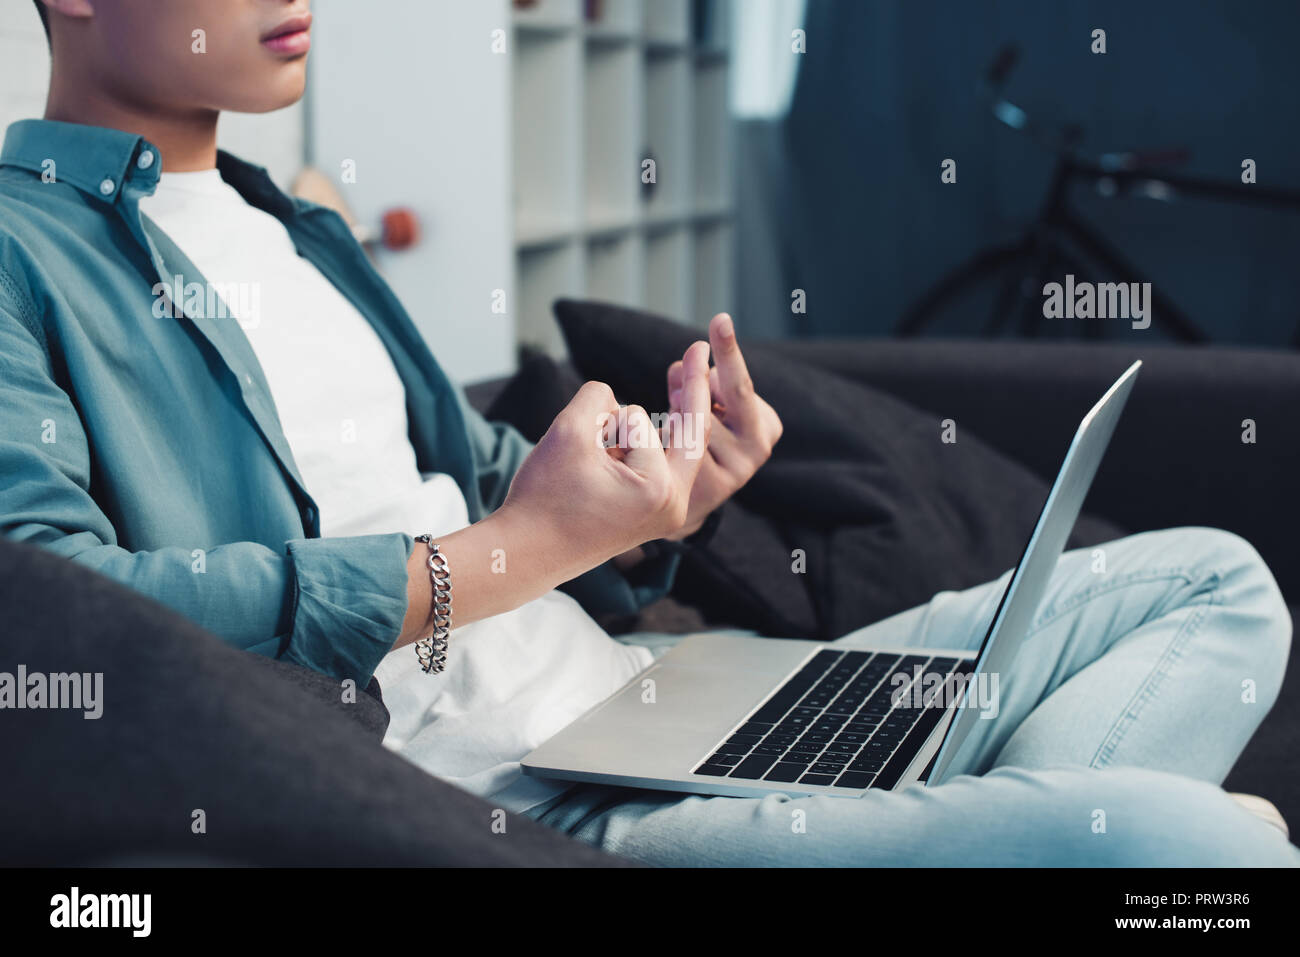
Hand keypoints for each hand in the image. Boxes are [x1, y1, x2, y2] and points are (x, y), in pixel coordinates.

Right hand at [499, 342, 713, 574]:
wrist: (526, 553)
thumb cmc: (544, 495)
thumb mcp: (568, 431)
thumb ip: (598, 395)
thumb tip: (615, 397)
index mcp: (660, 489)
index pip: (636, 417)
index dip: (599, 424)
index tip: (581, 457)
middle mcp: (675, 505)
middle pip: (686, 430)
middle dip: (690, 394)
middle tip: (699, 348)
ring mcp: (669, 513)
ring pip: (667, 444)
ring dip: (637, 434)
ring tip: (604, 453)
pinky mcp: (656, 515)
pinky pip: (659, 463)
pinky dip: (637, 449)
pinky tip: (623, 445)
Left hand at [664, 314, 782, 537]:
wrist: (680, 505)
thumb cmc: (694, 441)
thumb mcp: (702, 407)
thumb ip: (697, 384)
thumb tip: (681, 368)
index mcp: (766, 425)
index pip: (741, 382)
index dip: (726, 350)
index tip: (719, 319)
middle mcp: (759, 447)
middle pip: (736, 392)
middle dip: (723, 355)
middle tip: (707, 327)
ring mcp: (737, 470)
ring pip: (698, 417)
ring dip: (677, 406)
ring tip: (671, 421)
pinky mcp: (710, 488)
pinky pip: (679, 444)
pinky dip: (664, 437)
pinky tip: (661, 448)